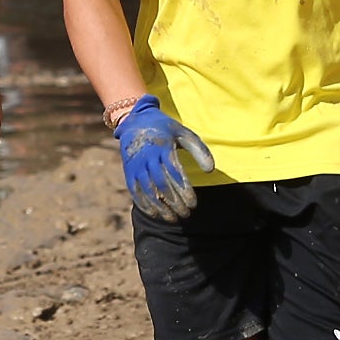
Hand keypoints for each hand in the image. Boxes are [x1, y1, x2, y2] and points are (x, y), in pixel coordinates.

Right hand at [112, 95, 213, 220]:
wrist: (135, 120)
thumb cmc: (165, 129)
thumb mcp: (184, 133)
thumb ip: (200, 150)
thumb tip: (211, 170)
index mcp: (163, 146)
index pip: (175, 173)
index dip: (184, 190)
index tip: (193, 204)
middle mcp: (148, 156)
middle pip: (162, 184)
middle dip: (175, 202)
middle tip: (186, 214)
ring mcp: (136, 164)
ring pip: (148, 190)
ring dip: (160, 207)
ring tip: (173, 219)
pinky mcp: (128, 171)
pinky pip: (135, 190)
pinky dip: (144, 204)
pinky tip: (155, 214)